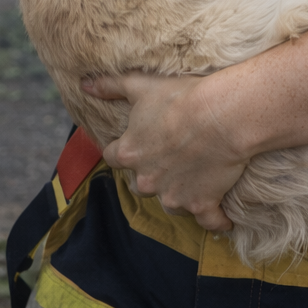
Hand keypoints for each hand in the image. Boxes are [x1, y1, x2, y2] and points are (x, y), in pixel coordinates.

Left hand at [82, 70, 247, 231]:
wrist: (222, 115)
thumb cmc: (181, 97)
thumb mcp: (141, 85)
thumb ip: (110, 86)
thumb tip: (84, 85)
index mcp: (129, 153)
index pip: (113, 158)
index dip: (126, 150)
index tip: (141, 142)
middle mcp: (146, 181)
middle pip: (141, 185)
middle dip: (151, 175)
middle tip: (171, 157)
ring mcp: (173, 197)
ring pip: (171, 204)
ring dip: (180, 194)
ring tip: (196, 178)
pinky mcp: (201, 205)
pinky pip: (208, 221)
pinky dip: (215, 219)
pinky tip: (223, 215)